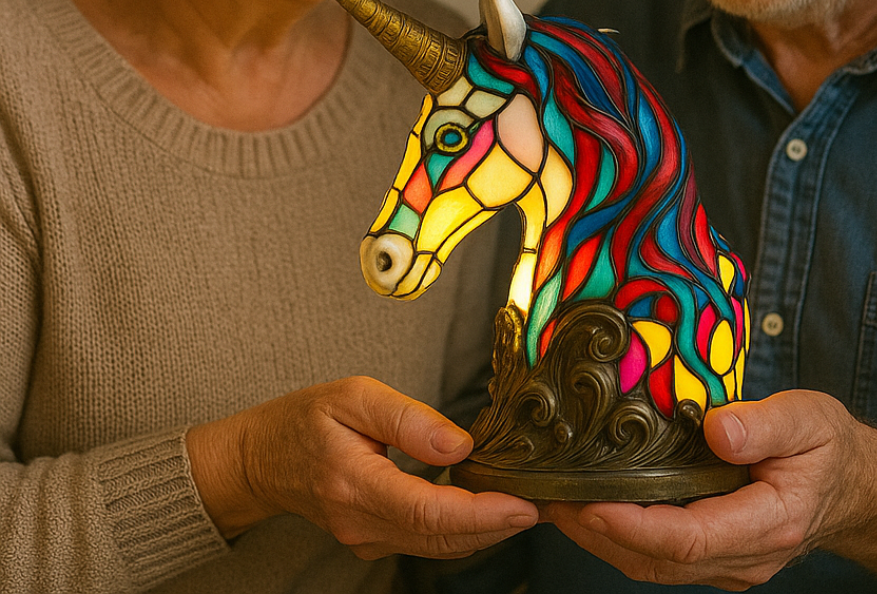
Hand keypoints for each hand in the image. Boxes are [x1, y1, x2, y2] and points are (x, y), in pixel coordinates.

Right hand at [187, 376, 537, 558]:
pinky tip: (491, 508)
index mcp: (354, 484)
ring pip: (438, 546)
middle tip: (549, 504)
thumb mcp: (353, 396)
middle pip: (442, 538)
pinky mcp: (374, 538)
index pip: (429, 512)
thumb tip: (461, 446)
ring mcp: (366, 537)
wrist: (260, 459)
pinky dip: (464, 529)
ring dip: (487, 530)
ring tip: (532, 505)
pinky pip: (426, 540)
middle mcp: (362, 522)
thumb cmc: (305, 418)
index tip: (525, 504)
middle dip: (499, 526)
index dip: (482, 513)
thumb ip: (408, 419)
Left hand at [541, 390, 876, 592]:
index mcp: (769, 523)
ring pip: (652, 564)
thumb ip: (765, 424)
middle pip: (658, 559)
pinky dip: (618, 535)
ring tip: (553, 501)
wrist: (852, 486)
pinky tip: (589, 506)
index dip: (634, 525)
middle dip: (598, 532)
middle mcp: (744, 555)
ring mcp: (728, 562)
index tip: (589, 503)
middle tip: (548, 498)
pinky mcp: (713, 553)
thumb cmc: (827, 447)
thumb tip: (716, 429)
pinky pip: (659, 555)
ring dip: (599, 538)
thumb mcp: (809, 420)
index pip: (690, 538)